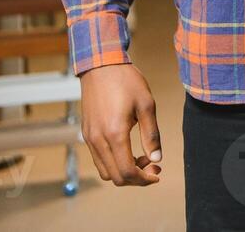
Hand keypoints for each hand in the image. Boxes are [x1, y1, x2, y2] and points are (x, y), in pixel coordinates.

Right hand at [79, 63, 161, 185]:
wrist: (101, 65)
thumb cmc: (126, 81)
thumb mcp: (146, 105)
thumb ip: (151, 135)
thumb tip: (156, 158)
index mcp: (115, 133)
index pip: (127, 171)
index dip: (144, 179)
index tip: (158, 172)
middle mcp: (98, 140)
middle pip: (115, 177)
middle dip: (136, 178)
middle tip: (154, 166)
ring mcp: (89, 138)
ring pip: (105, 171)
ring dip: (124, 172)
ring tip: (143, 158)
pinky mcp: (86, 133)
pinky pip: (99, 159)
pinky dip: (114, 163)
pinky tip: (128, 150)